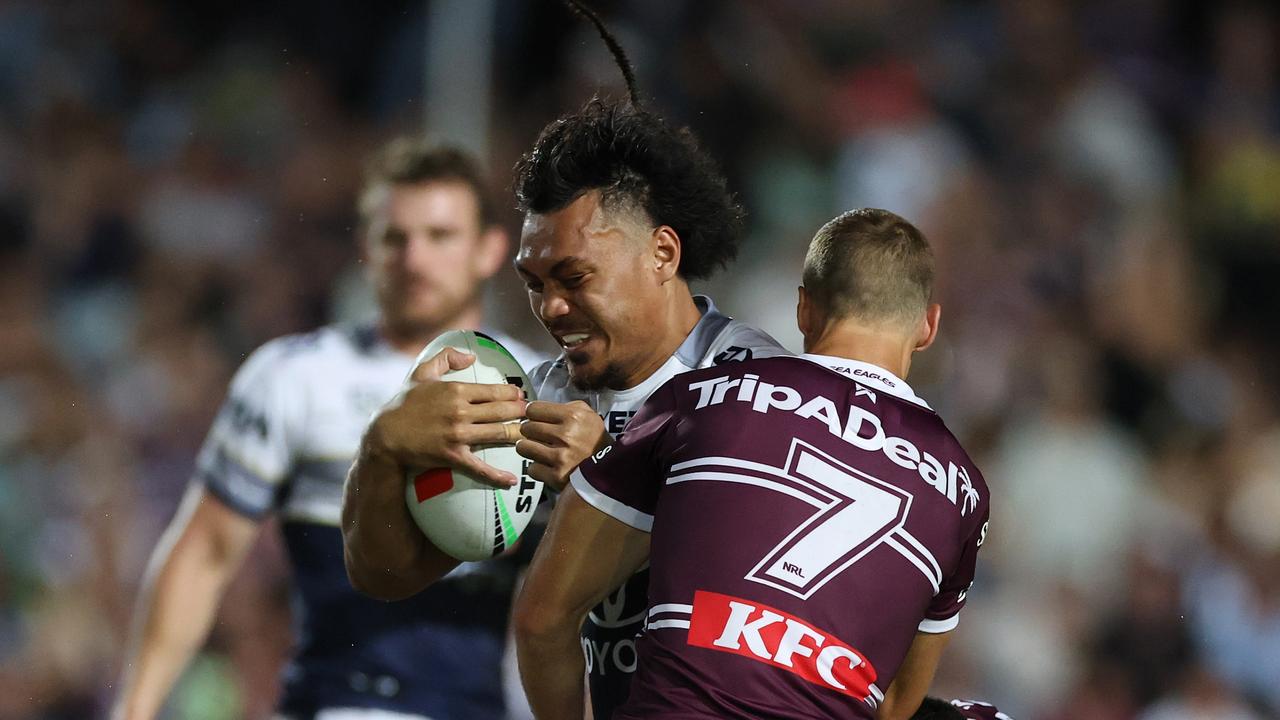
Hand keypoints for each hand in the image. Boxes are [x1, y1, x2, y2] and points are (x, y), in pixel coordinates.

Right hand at [369, 347, 525, 486]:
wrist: (385, 434)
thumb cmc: (404, 402)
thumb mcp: (421, 372)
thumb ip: (446, 356)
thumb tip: (471, 356)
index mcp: (456, 390)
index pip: (494, 391)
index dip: (513, 394)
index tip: (522, 396)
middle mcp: (460, 412)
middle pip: (502, 411)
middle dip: (521, 412)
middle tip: (531, 414)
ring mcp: (458, 435)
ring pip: (498, 434)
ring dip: (517, 434)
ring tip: (528, 434)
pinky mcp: (453, 456)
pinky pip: (480, 467)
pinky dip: (497, 476)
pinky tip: (512, 481)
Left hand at [516, 400, 608, 490]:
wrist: (610, 470)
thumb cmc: (595, 440)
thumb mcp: (589, 416)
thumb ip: (567, 407)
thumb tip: (541, 408)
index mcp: (573, 416)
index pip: (533, 409)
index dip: (533, 414)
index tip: (536, 418)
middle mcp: (566, 435)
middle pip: (526, 427)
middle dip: (530, 432)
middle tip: (538, 436)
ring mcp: (561, 457)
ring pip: (523, 447)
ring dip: (529, 449)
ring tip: (538, 450)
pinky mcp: (557, 476)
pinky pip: (532, 468)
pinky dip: (537, 468)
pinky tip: (546, 466)